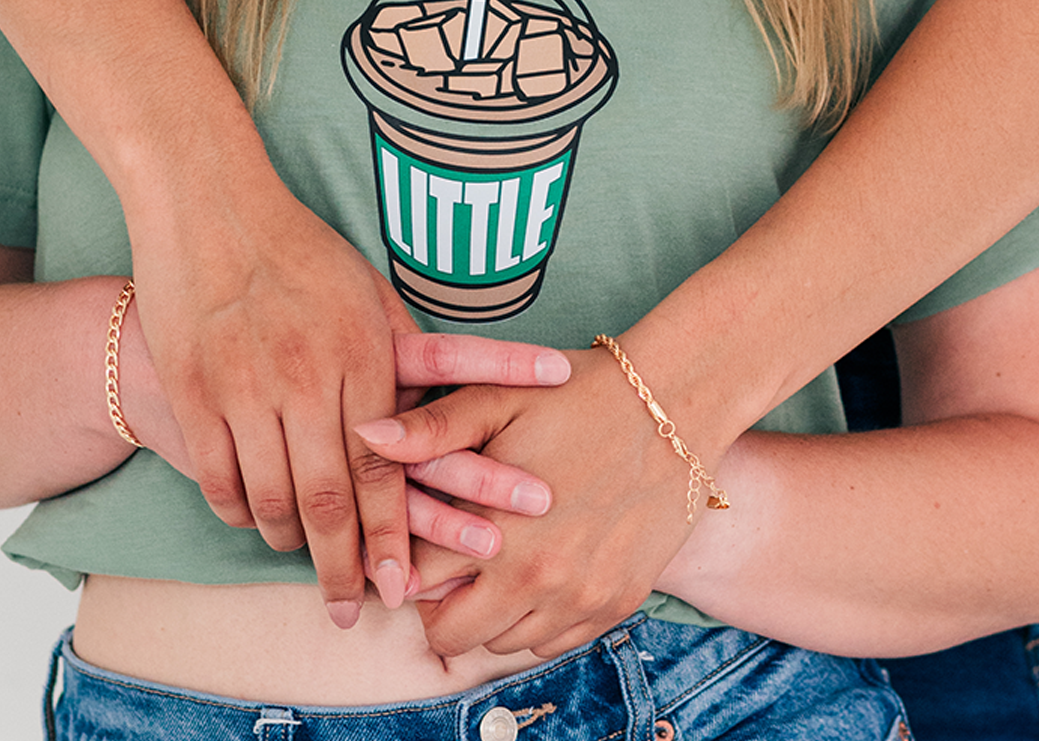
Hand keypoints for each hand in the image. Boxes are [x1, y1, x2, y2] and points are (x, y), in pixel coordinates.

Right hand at [122, 179, 566, 627]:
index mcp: (363, 350)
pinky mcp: (195, 395)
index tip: (404, 587)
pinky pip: (220, 483)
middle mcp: (308, 375)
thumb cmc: (301, 249)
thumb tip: (453, 397)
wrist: (210, 211)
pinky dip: (240, 513)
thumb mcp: (369, 289)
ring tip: (309, 561)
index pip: (385, 467)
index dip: (396, 535)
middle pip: (329, 499)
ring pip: (272, 501)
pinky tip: (257, 520)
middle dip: (345, 567)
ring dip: (292, 544)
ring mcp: (246, 388)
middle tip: (355, 610)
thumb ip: (406, 351)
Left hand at [359, 347, 707, 657]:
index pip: (414, 584)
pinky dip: (535, 620)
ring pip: (503, 644)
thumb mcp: (499, 397)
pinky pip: (553, 644)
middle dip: (437, 603)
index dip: (401, 561)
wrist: (675, 403)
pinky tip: (537, 572)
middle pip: (451, 634)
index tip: (407, 541)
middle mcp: (536, 581)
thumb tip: (364, 434)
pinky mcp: (615, 605)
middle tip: (447, 560)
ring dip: (488, 611)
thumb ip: (431, 428)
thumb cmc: (580, 393)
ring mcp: (579, 600)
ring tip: (496, 559)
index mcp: (497, 533)